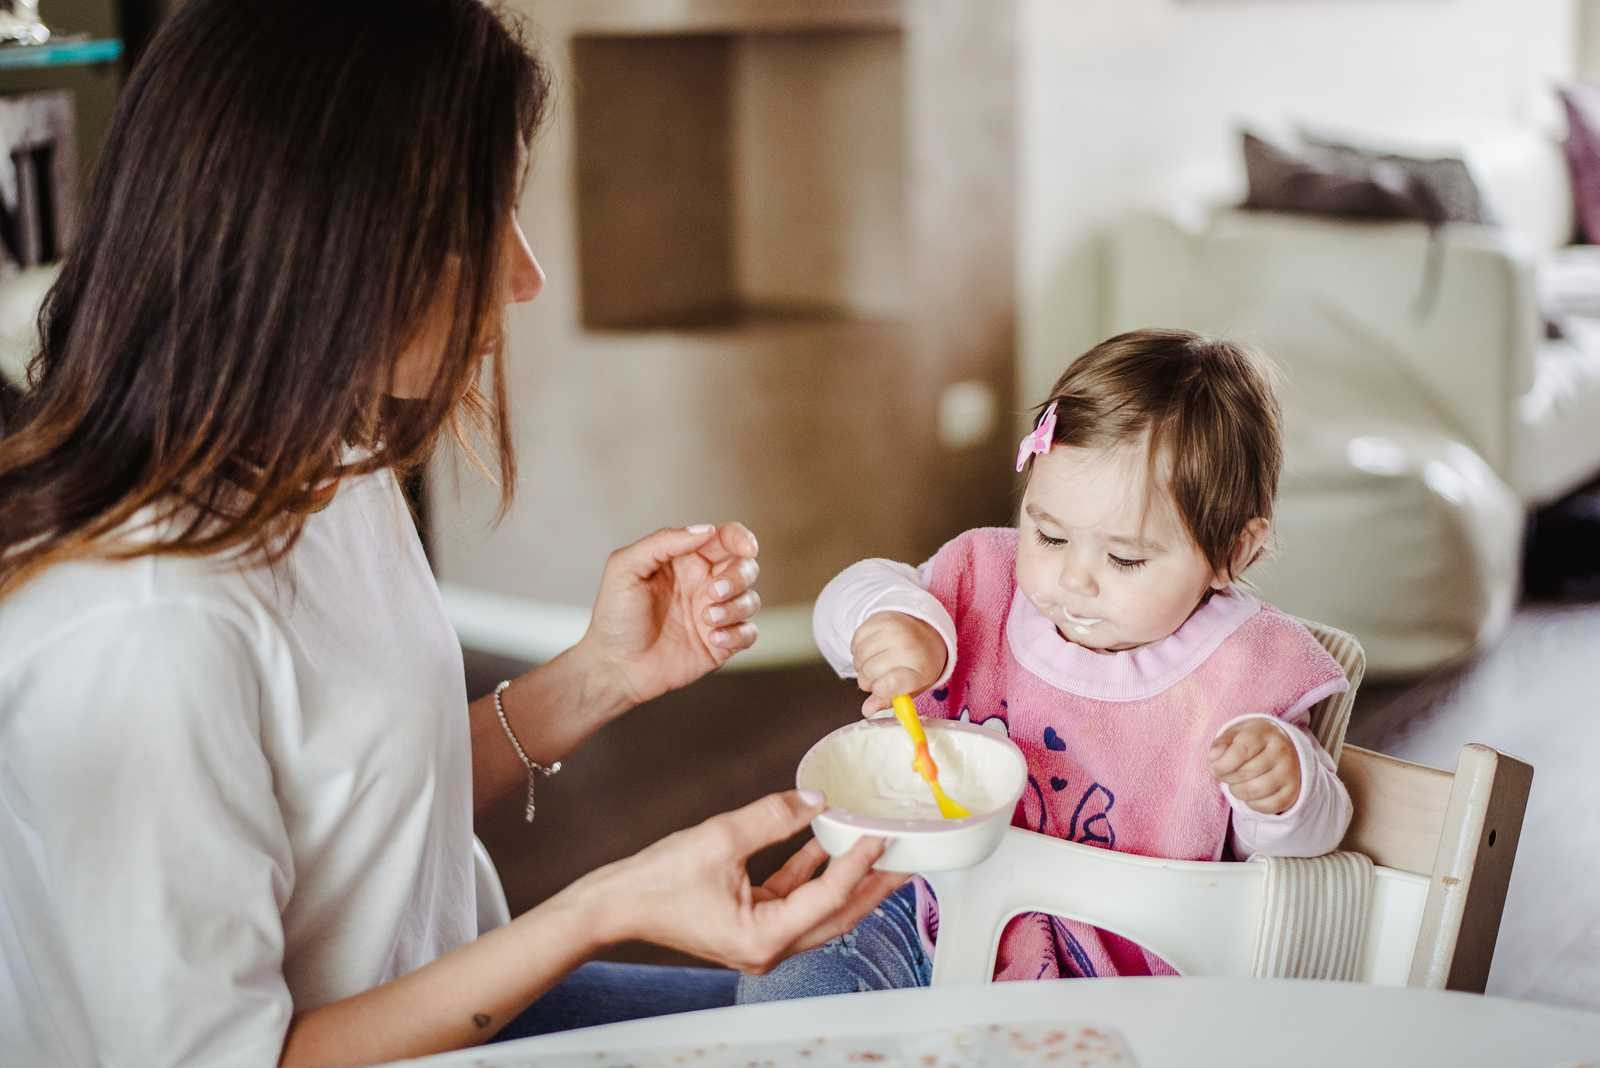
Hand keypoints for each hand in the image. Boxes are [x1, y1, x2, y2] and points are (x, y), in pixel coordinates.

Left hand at [581, 523, 760, 708]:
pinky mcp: (720, 644)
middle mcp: (704, 584)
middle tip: (712, 593)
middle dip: (738, 576)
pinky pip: (748, 633)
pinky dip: (737, 634)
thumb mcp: (625, 567)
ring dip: (735, 607)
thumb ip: (663, 541)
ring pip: (751, 599)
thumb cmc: (615, 615)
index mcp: (685, 560)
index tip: (746, 548)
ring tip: (705, 620)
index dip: (741, 538)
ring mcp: (714, 614)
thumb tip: (707, 530)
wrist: (613, 666)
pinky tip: (712, 639)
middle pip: (745, 567)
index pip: (724, 539)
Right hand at [584, 791, 906, 973]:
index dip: (858, 862)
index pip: (828, 896)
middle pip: (837, 914)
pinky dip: (811, 873)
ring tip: (877, 848)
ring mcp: (760, 940)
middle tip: (908, 857)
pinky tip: (825, 843)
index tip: (880, 835)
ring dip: (846, 878)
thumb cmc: (655, 882)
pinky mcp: (750, 925)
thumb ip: (773, 816)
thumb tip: (815, 800)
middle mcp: (768, 949)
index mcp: (764, 938)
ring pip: (819, 909)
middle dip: (873, 885)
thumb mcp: (720, 837)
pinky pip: (793, 899)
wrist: (613, 904)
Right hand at [851, 611, 947, 716]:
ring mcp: (893, 630)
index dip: (879, 692)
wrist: (926, 631)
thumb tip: (867, 710)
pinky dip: (858, 650)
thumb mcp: (912, 687)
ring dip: (862, 666)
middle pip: (870, 672)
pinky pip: (855, 642)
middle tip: (878, 678)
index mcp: (920, 667)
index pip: (891, 684)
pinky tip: (871, 651)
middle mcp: (907, 646)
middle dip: (868, 681)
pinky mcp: (879, 619)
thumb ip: (889, 700)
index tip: (881, 691)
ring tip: (874, 664)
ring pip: (859, 658)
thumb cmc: (919, 663)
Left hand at [1210, 720, 1301, 814]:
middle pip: (1245, 773)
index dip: (1222, 764)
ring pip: (1255, 792)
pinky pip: (1268, 807)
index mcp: (1264, 733)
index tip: (1215, 768)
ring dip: (1238, 791)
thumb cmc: (1252, 742)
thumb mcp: (1234, 735)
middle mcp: (1280, 752)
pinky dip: (1252, 804)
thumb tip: (1214, 758)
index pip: (1241, 751)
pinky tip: (1250, 794)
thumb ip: (1220, 744)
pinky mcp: (1292, 792)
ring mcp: (1289, 773)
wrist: (1284, 747)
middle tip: (1226, 775)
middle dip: (1228, 777)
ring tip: (1236, 784)